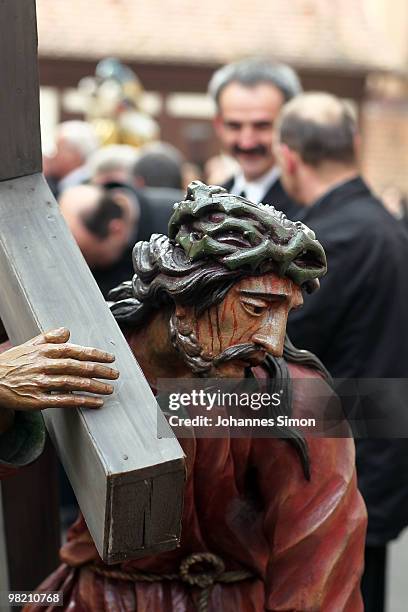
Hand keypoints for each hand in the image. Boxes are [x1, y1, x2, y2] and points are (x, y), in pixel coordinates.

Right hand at [0, 327, 118, 412]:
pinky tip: (95, 402)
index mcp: (44, 350)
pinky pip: (63, 400)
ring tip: (109, 389)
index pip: (74, 350)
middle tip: (115, 374)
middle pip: (77, 366)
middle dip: (99, 370)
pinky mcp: (37, 400)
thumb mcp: (29, 345)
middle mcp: (44, 365)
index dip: (94, 354)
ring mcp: (40, 383)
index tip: (110, 358)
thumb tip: (67, 331)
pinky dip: (81, 401)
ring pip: (72, 383)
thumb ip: (49, 338)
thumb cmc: (12, 363)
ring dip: (93, 386)